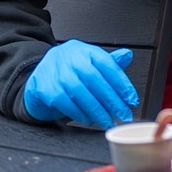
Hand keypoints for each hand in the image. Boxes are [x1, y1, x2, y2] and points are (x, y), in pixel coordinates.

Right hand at [23, 39, 138, 128]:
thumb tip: (127, 55)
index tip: (132, 99)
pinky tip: (90, 120)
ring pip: (80, 93)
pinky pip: (65, 103)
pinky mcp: (45, 88)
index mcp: (86, 50)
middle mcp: (71, 58)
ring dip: (97, 110)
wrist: (39, 75)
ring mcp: (56, 73)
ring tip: (108, 121)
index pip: (108, 65)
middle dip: (112, 100)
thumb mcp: (90, 62)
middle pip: (95, 79)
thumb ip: (110, 62)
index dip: (122, 83)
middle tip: (124, 114)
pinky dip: (80, 114)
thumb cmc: (70, 69)